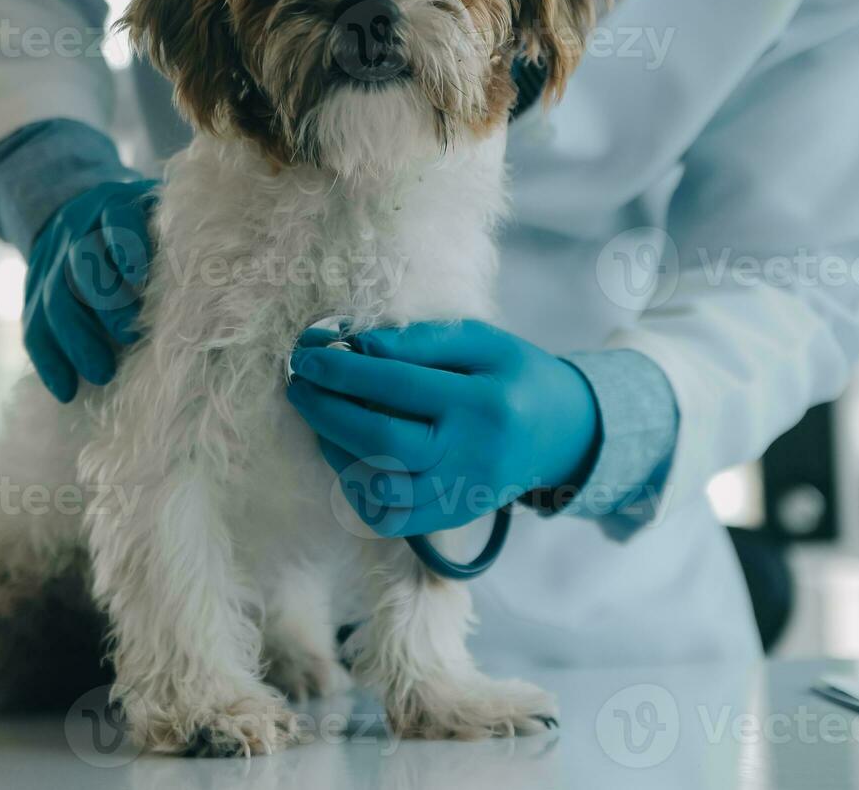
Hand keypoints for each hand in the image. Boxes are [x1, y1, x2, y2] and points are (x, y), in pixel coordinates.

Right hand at [23, 180, 158, 401]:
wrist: (73, 209)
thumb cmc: (139, 225)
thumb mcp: (155, 216)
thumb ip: (174, 243)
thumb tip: (214, 291)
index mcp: (112, 206)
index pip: (116, 222)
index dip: (126, 248)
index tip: (140, 278)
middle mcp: (76, 231)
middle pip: (81, 266)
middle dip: (104, 304)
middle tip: (127, 337)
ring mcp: (50, 261)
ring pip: (54, 301)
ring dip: (77, 341)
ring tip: (102, 374)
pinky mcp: (33, 291)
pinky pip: (34, 327)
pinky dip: (49, 360)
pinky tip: (65, 388)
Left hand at [285, 320, 600, 536]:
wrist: (560, 433)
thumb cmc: (513, 376)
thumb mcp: (481, 341)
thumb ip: (421, 341)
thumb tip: (355, 346)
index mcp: (484, 403)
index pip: (400, 387)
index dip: (344, 371)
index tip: (308, 354)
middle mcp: (472, 456)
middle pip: (382, 440)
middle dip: (327, 409)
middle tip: (299, 384)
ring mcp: (459, 494)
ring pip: (380, 487)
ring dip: (336, 449)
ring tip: (319, 415)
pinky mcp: (448, 517)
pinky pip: (389, 516)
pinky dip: (356, 487)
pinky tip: (345, 452)